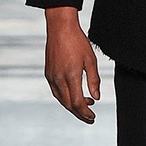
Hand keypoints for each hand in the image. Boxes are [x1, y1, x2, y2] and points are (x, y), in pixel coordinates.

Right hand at [44, 7, 100, 122]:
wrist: (60, 28)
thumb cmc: (77, 41)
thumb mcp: (91, 60)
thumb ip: (94, 80)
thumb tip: (96, 97)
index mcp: (71, 76)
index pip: (78, 103)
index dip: (85, 113)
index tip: (92, 117)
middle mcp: (59, 79)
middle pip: (68, 104)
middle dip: (79, 114)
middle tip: (89, 118)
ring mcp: (52, 76)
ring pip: (61, 99)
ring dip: (72, 106)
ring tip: (84, 106)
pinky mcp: (48, 73)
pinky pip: (56, 91)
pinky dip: (65, 97)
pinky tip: (73, 95)